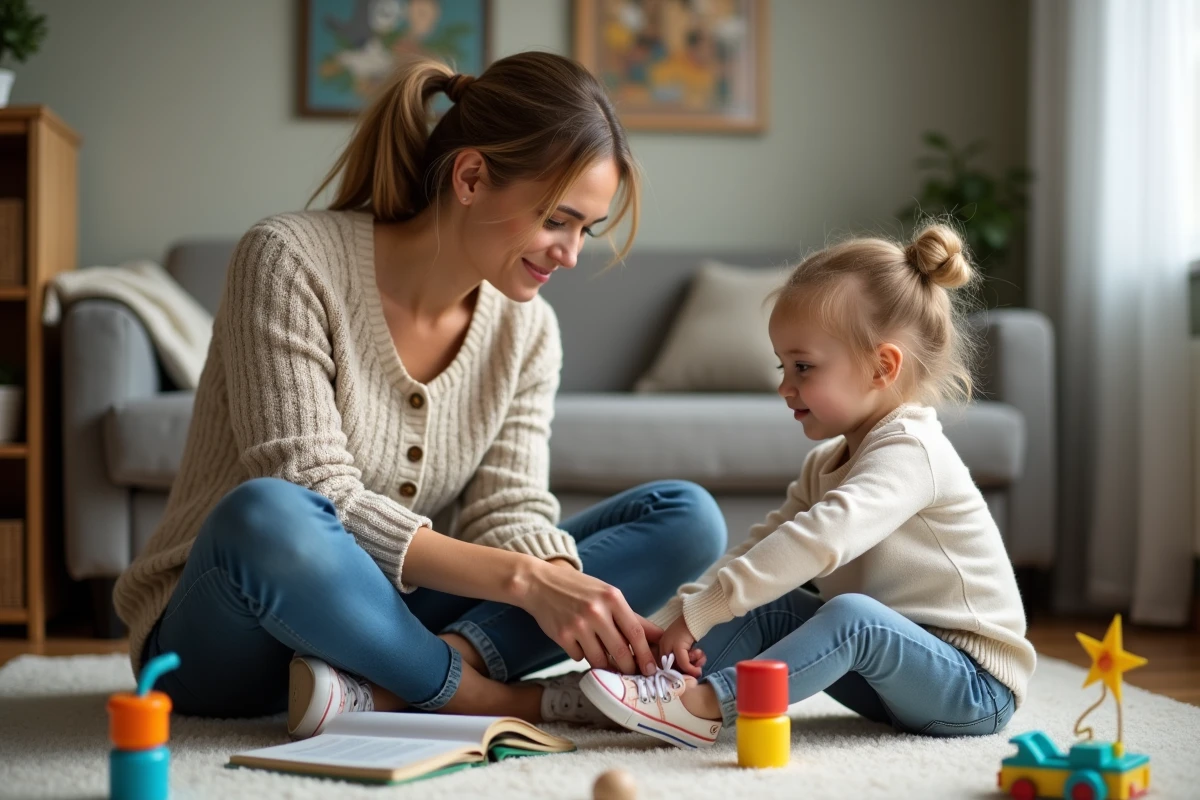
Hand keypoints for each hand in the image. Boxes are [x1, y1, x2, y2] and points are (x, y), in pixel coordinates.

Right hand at [518, 558, 659, 675]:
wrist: (540, 583)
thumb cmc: (579, 589)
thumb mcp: (608, 596)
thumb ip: (633, 618)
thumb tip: (659, 637)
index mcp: (612, 598)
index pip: (636, 633)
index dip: (646, 655)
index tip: (652, 670)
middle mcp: (596, 611)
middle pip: (621, 651)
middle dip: (629, 668)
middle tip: (632, 674)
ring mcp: (578, 624)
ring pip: (599, 659)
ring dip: (604, 665)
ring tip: (603, 659)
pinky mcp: (562, 636)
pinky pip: (579, 657)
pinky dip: (582, 655)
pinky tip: (578, 643)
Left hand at [659, 617, 704, 677]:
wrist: (696, 616)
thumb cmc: (691, 630)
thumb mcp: (684, 645)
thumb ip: (682, 656)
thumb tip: (689, 673)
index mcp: (662, 645)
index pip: (665, 666)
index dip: (679, 671)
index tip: (690, 671)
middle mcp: (662, 646)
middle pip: (670, 668)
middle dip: (685, 672)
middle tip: (696, 670)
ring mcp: (669, 646)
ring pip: (677, 667)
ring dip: (691, 670)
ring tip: (700, 664)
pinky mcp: (677, 646)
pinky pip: (684, 663)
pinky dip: (691, 669)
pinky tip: (698, 669)